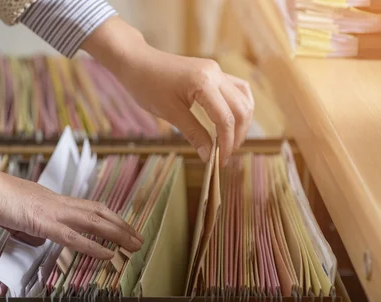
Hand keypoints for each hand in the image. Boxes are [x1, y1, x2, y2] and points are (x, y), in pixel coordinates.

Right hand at [0, 137, 142, 259]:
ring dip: (118, 234)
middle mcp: (56, 202)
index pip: (86, 208)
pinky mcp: (41, 222)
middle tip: (139, 237)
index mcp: (50, 200)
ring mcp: (51, 211)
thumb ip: (25, 222)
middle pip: (98, 212)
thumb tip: (33, 234)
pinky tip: (108, 255)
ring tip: (135, 245)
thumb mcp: (11, 211)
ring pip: (94, 223)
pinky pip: (73, 237)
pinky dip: (94, 247)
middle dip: (121, 225)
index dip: (107, 218)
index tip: (121, 227)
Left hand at [82, 17, 254, 166]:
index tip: (220, 162)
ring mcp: (216, 70)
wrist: (137, 62)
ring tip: (231, 140)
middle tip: (225, 154)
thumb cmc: (147, 86)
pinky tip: (232, 120)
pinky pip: (236, 88)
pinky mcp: (213, 71)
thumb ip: (193, 133)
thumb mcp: (170, 113)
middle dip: (237, 135)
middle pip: (241, 109)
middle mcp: (216, 73)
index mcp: (204, 83)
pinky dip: (237, 106)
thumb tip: (208, 156)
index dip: (226, 143)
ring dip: (241, 121)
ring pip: (243, 98)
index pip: (225, 119)